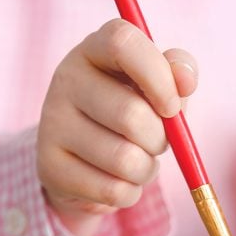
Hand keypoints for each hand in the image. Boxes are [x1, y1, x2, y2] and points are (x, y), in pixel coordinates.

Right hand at [37, 19, 197, 235]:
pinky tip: (118, 179)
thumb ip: (178, 72)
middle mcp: (65, 79)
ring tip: (138, 160)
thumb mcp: (158, 85)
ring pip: (125, 160)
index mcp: (93, 49)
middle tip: (156, 141)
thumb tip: (186, 79)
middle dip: (160, 139)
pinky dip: (130, 192)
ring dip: (147, 169)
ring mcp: (52, 123)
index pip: (123, 43)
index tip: (173, 107)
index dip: (158, 76)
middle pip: (131, 115)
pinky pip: (113, 190)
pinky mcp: (50, 167)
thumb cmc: (133, 109)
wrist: (84, 158)